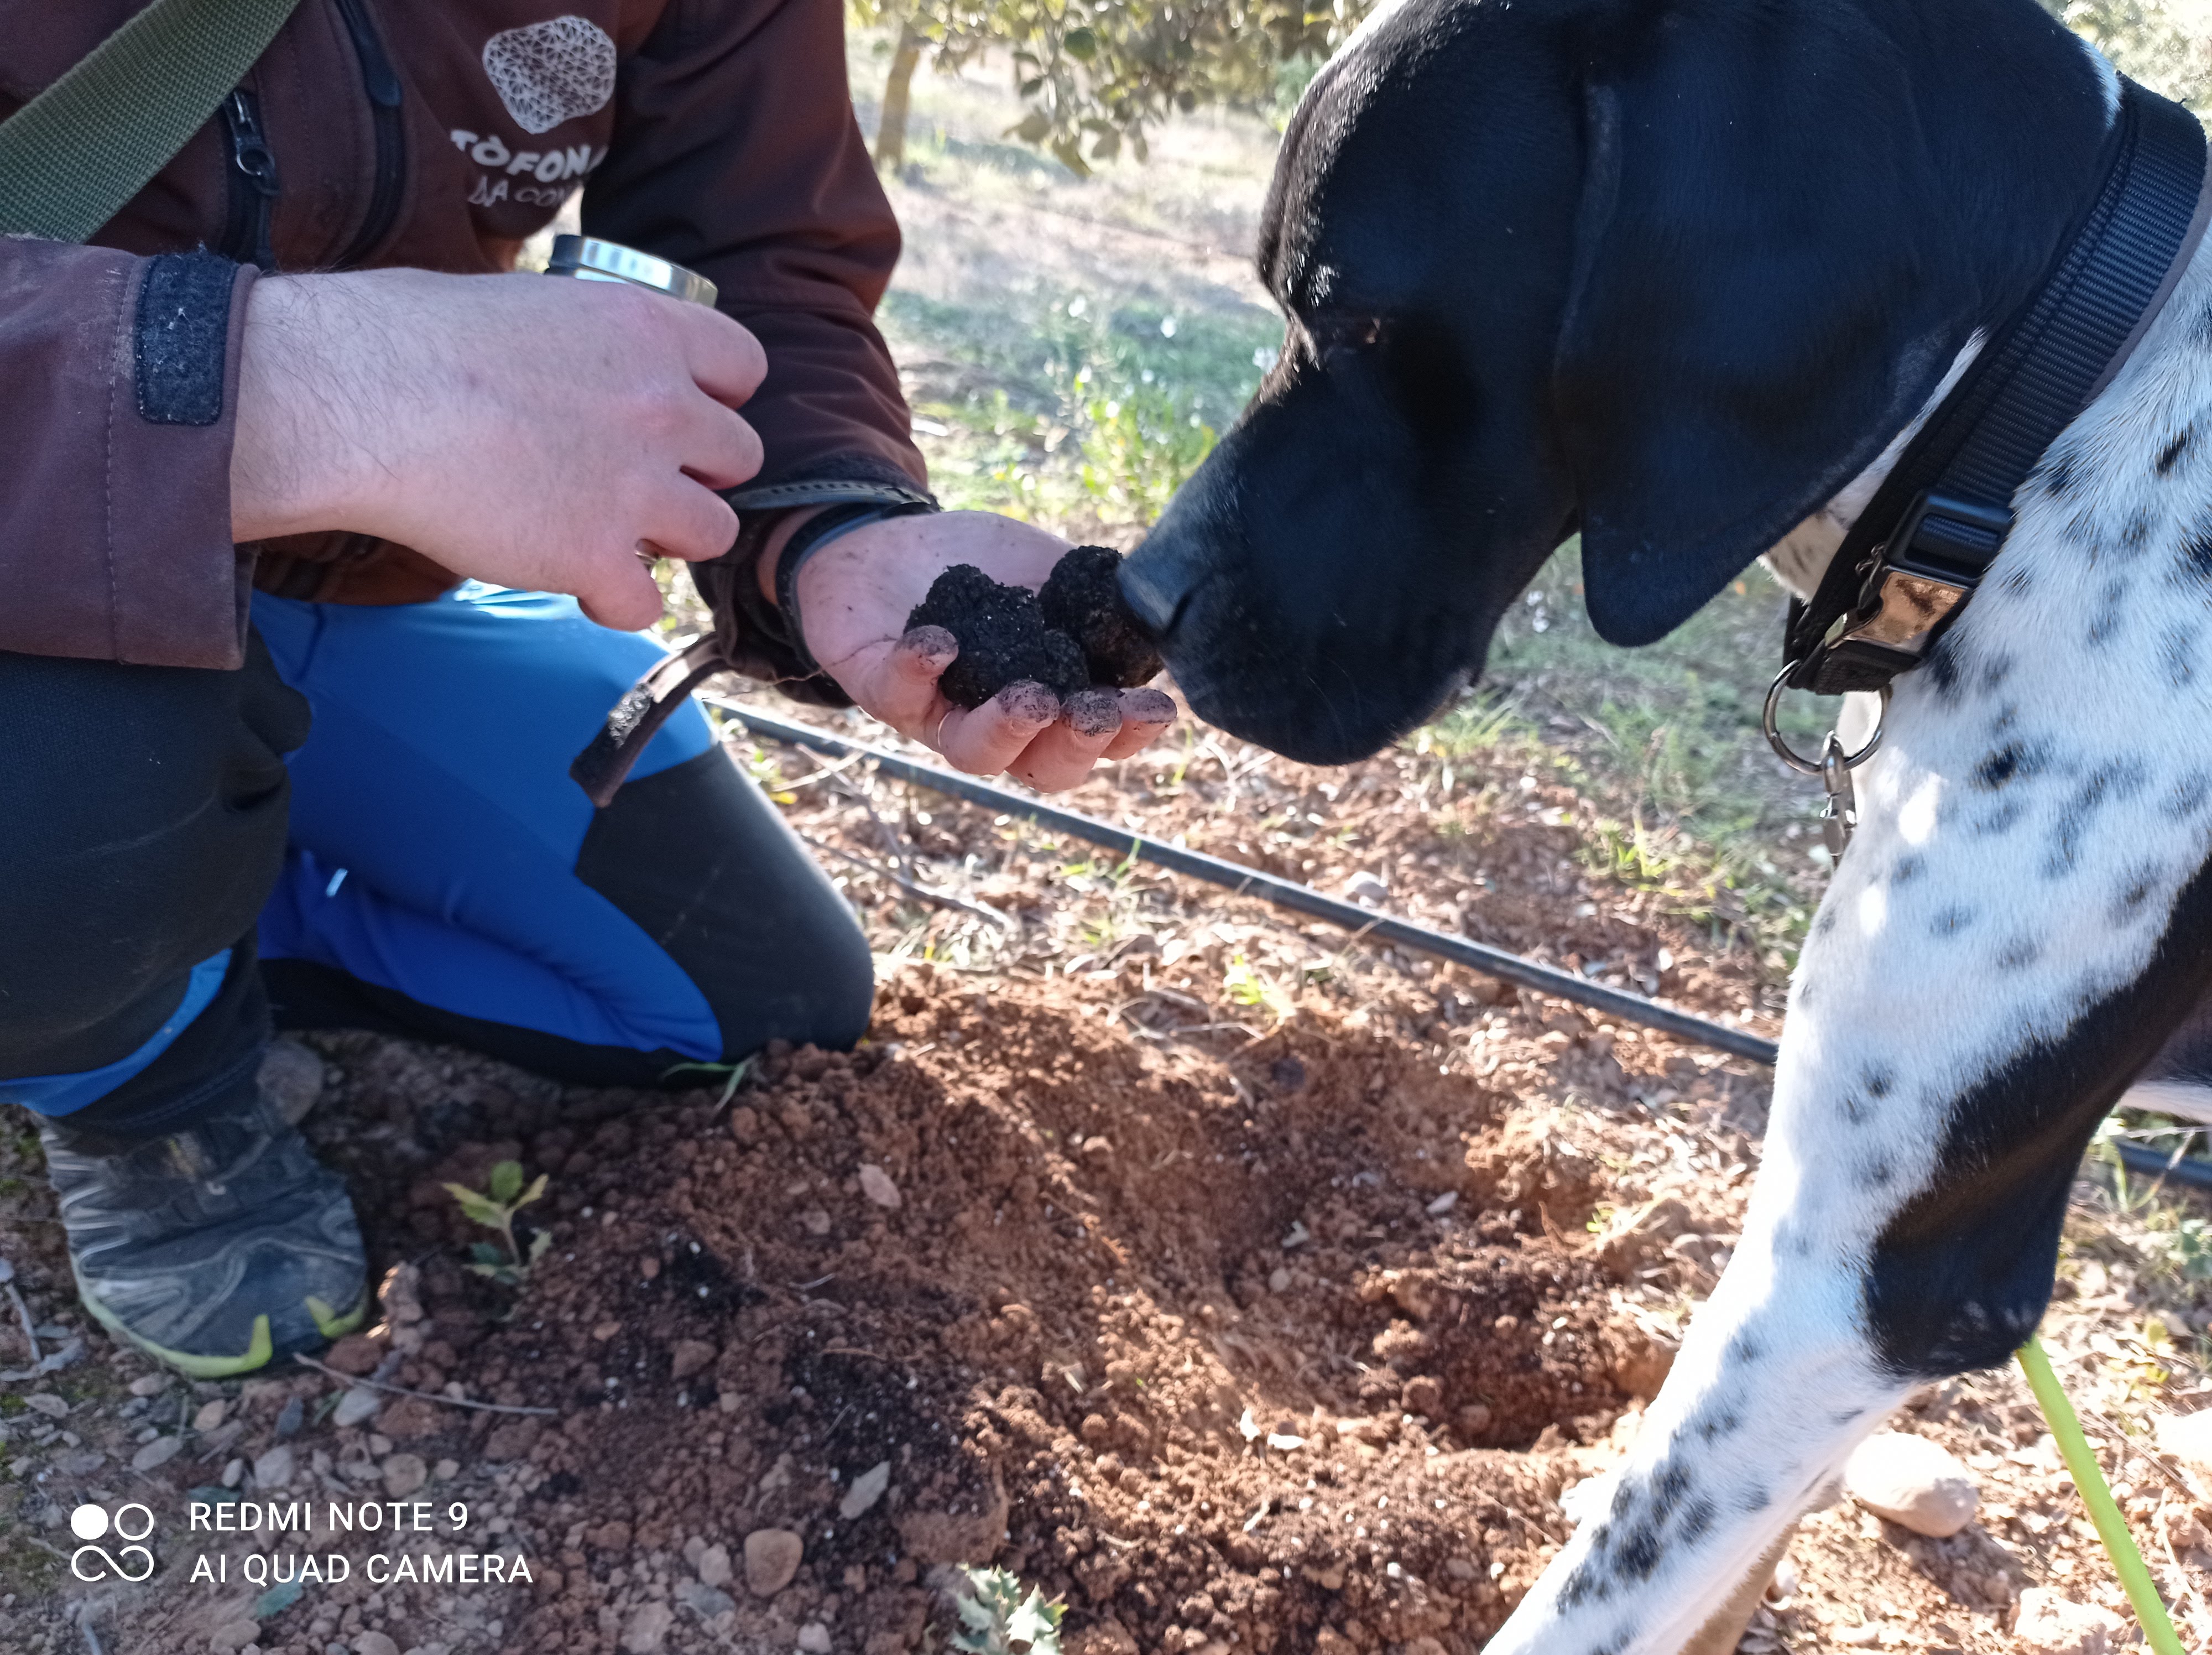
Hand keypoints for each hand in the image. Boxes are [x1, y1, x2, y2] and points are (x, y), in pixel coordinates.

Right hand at [231, 268, 764, 629]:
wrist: (352, 397)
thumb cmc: (404, 338)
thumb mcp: (525, 304)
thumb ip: (582, 342)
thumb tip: (573, 365)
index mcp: (645, 330)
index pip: (743, 367)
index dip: (714, 398)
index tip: (678, 416)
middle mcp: (662, 405)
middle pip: (739, 456)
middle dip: (694, 472)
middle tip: (635, 480)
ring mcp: (636, 485)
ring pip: (715, 532)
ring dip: (667, 538)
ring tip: (607, 530)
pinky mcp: (595, 555)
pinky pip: (645, 603)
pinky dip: (614, 601)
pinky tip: (573, 580)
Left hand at [779, 511, 1176, 790]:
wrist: (894, 536)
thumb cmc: (985, 565)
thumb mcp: (1052, 571)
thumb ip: (1097, 599)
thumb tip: (1157, 615)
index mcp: (1052, 702)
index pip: (1099, 738)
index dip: (1131, 733)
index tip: (1156, 705)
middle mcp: (997, 724)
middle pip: (1042, 767)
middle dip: (1075, 744)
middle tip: (1095, 710)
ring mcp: (938, 713)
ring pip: (973, 752)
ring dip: (1006, 730)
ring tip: (1030, 696)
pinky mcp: (879, 687)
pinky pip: (896, 694)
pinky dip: (920, 668)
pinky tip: (941, 640)